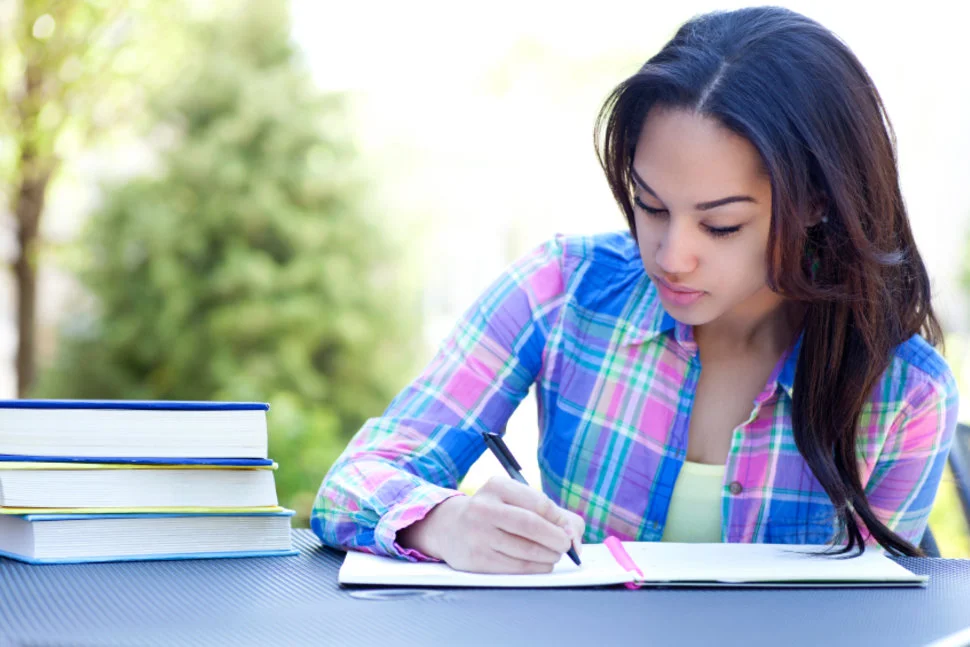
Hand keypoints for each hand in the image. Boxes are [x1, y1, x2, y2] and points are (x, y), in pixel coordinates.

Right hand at [397, 476, 584, 573]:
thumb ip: (552, 514)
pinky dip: (535, 568)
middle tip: (565, 546)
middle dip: (557, 539)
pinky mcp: (476, 559)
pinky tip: (540, 564)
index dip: (560, 520)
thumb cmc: (495, 513)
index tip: (568, 530)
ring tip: (554, 555)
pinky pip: (516, 567)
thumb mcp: (515, 500)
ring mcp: (478, 535)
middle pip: (532, 526)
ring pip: (526, 550)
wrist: (450, 528)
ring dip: (549, 556)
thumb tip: (574, 537)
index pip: (539, 503)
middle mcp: (484, 508)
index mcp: (497, 486)